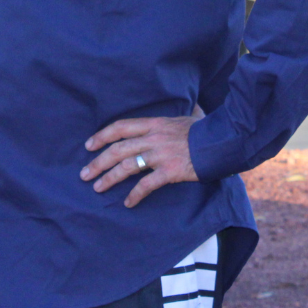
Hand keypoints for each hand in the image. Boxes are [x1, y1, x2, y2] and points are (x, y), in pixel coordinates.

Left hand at [81, 104, 204, 207]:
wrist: (223, 142)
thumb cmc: (207, 130)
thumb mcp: (191, 116)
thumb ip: (184, 114)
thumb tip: (193, 105)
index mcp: (155, 124)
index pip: (121, 127)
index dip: (102, 136)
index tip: (88, 145)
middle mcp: (153, 138)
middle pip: (118, 149)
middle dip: (98, 162)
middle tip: (84, 174)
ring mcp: (161, 155)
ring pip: (127, 166)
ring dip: (109, 178)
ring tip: (97, 188)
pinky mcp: (170, 171)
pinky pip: (147, 185)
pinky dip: (135, 195)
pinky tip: (128, 203)